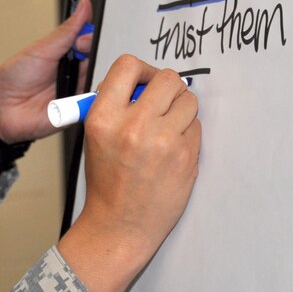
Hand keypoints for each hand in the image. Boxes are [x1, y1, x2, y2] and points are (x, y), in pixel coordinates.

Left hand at [0, 0, 93, 143]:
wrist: (0, 107)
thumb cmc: (16, 77)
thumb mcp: (43, 49)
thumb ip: (67, 30)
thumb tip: (84, 5)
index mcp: (69, 54)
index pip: (91, 42)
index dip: (90, 38)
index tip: (83, 37)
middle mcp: (76, 73)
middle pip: (99, 61)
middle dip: (93, 55)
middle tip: (79, 52)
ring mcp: (77, 92)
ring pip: (100, 82)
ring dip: (91, 76)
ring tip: (74, 75)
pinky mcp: (77, 112)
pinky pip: (93, 105)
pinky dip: (91, 99)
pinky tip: (80, 93)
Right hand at [57, 54, 201, 291]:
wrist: (120, 225)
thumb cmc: (107, 180)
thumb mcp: (96, 136)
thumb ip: (116, 104)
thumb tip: (145, 80)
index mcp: (104, 117)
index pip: (128, 65)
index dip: (142, 69)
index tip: (145, 80)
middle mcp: (134, 126)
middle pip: (168, 78)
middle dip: (168, 87)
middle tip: (162, 101)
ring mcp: (164, 142)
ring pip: (189, 100)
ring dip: (181, 108)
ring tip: (167, 127)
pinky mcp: (186, 157)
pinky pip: (196, 126)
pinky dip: (188, 132)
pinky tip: (173, 149)